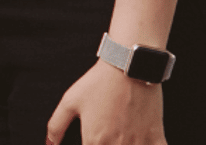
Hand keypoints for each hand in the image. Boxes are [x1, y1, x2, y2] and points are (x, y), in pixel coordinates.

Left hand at [45, 59, 164, 144]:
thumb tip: (49, 144)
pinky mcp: (156, 138)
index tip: (91, 141)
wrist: (129, 68)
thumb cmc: (98, 83)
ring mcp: (138, 143)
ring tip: (119, 138)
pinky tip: (140, 142)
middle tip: (106, 136)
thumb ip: (56, 126)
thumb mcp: (70, 102)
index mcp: (94, 140)